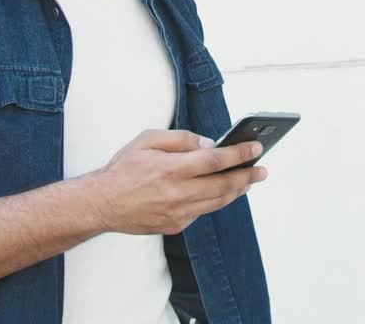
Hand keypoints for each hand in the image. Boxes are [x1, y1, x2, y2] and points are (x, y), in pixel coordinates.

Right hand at [91, 129, 267, 234]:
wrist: (102, 204)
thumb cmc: (123, 169)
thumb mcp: (148, 139)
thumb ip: (182, 139)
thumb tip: (209, 144)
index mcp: (171, 169)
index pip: (216, 161)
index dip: (240, 154)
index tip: (256, 148)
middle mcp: (177, 193)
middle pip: (224, 186)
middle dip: (247, 176)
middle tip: (263, 169)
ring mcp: (178, 213)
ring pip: (217, 202)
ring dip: (237, 191)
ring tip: (248, 181)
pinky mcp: (175, 226)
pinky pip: (202, 212)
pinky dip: (215, 201)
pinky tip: (222, 192)